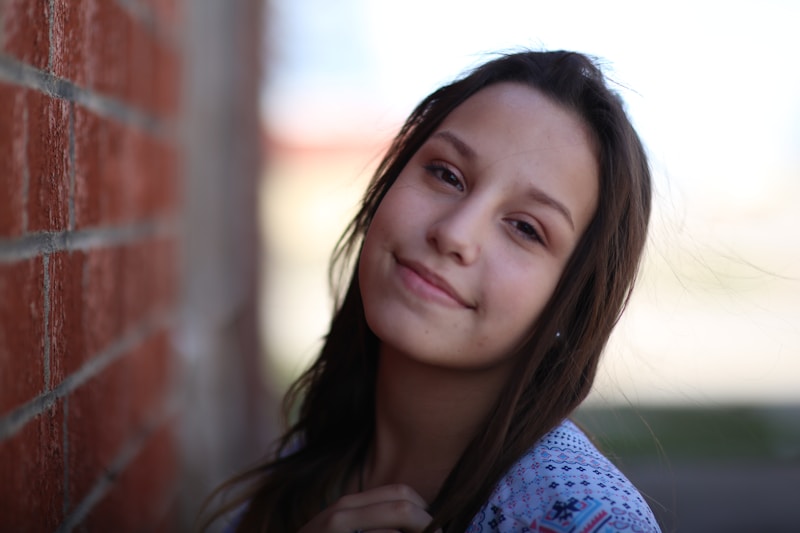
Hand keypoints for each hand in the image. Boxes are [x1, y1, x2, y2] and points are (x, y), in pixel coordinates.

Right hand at [298, 484, 439, 532]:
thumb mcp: (344, 531)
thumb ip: (373, 523)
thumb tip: (422, 524)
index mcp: (350, 505)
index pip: (402, 494)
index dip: (426, 512)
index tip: (435, 531)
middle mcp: (343, 512)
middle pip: (404, 507)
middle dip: (429, 525)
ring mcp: (336, 528)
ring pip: (395, 527)